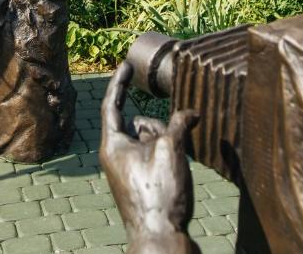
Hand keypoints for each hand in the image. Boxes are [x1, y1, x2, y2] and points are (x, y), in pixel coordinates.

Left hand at [99, 63, 200, 251]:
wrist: (160, 237)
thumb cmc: (159, 195)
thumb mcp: (171, 150)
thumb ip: (177, 124)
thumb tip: (189, 114)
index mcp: (113, 145)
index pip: (112, 104)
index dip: (120, 82)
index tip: (126, 65)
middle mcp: (116, 155)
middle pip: (140, 124)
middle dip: (160, 128)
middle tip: (173, 147)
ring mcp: (127, 170)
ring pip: (150, 141)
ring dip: (166, 144)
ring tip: (175, 167)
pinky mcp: (139, 181)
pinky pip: (154, 157)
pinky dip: (167, 156)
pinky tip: (177, 172)